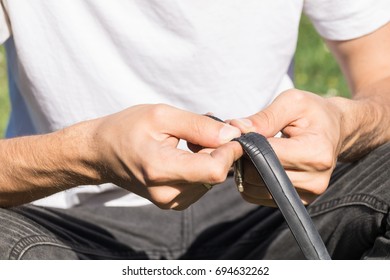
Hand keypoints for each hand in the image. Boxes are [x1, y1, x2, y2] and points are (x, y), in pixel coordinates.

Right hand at [91, 104, 241, 209]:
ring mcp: (170, 202)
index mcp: (161, 169)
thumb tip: (232, 134)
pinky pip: (201, 184)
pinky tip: (185, 154)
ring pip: (211, 180)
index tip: (230, 132)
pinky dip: (200, 167)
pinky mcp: (173, 203)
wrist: (100, 153)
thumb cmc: (126, 129)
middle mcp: (167, 193)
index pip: (215, 170)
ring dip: (209, 158)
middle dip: (219, 150)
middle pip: (216, 174)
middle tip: (204, 130)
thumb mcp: (162, 116)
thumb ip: (199, 126)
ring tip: (188, 141)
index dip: (230, 150)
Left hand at [230, 89, 343, 205]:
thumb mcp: (292, 102)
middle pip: (259, 175)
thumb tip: (237, 129)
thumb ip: (264, 117)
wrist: (336, 129)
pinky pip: (259, 196)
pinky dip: (251, 182)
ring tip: (253, 152)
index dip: (246, 145)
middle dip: (244, 158)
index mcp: (316, 153)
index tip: (239, 134)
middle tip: (244, 142)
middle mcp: (315, 179)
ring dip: (245, 171)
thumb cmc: (313, 113)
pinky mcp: (299, 201)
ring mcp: (308, 194)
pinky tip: (259, 165)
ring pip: (255, 188)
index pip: (266, 156)